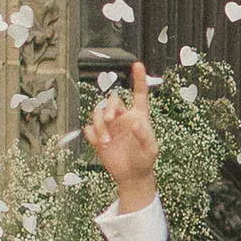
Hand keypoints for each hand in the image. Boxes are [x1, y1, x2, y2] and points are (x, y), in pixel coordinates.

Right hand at [83, 60, 158, 210]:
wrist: (132, 175)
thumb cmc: (145, 160)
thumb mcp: (150, 149)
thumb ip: (145, 136)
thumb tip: (136, 122)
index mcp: (139, 116)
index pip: (139, 94)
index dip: (139, 79)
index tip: (137, 64)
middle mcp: (123, 117)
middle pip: (112, 101)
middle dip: (109, 107)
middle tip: (111, 120)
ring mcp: (110, 126)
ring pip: (98, 113)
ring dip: (99, 126)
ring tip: (105, 143)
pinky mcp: (99, 136)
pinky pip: (89, 128)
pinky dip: (92, 135)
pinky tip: (100, 145)